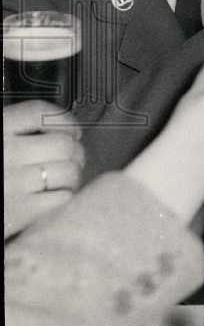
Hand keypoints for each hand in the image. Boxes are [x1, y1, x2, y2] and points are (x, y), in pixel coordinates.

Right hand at [3, 101, 83, 238]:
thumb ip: (14, 130)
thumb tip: (55, 127)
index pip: (40, 114)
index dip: (64, 120)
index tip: (72, 130)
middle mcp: (7, 152)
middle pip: (63, 144)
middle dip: (75, 152)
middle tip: (73, 159)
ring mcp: (14, 183)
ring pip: (68, 171)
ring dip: (73, 175)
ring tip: (65, 178)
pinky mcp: (19, 212)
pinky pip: (61, 197)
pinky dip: (64, 195)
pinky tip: (55, 196)